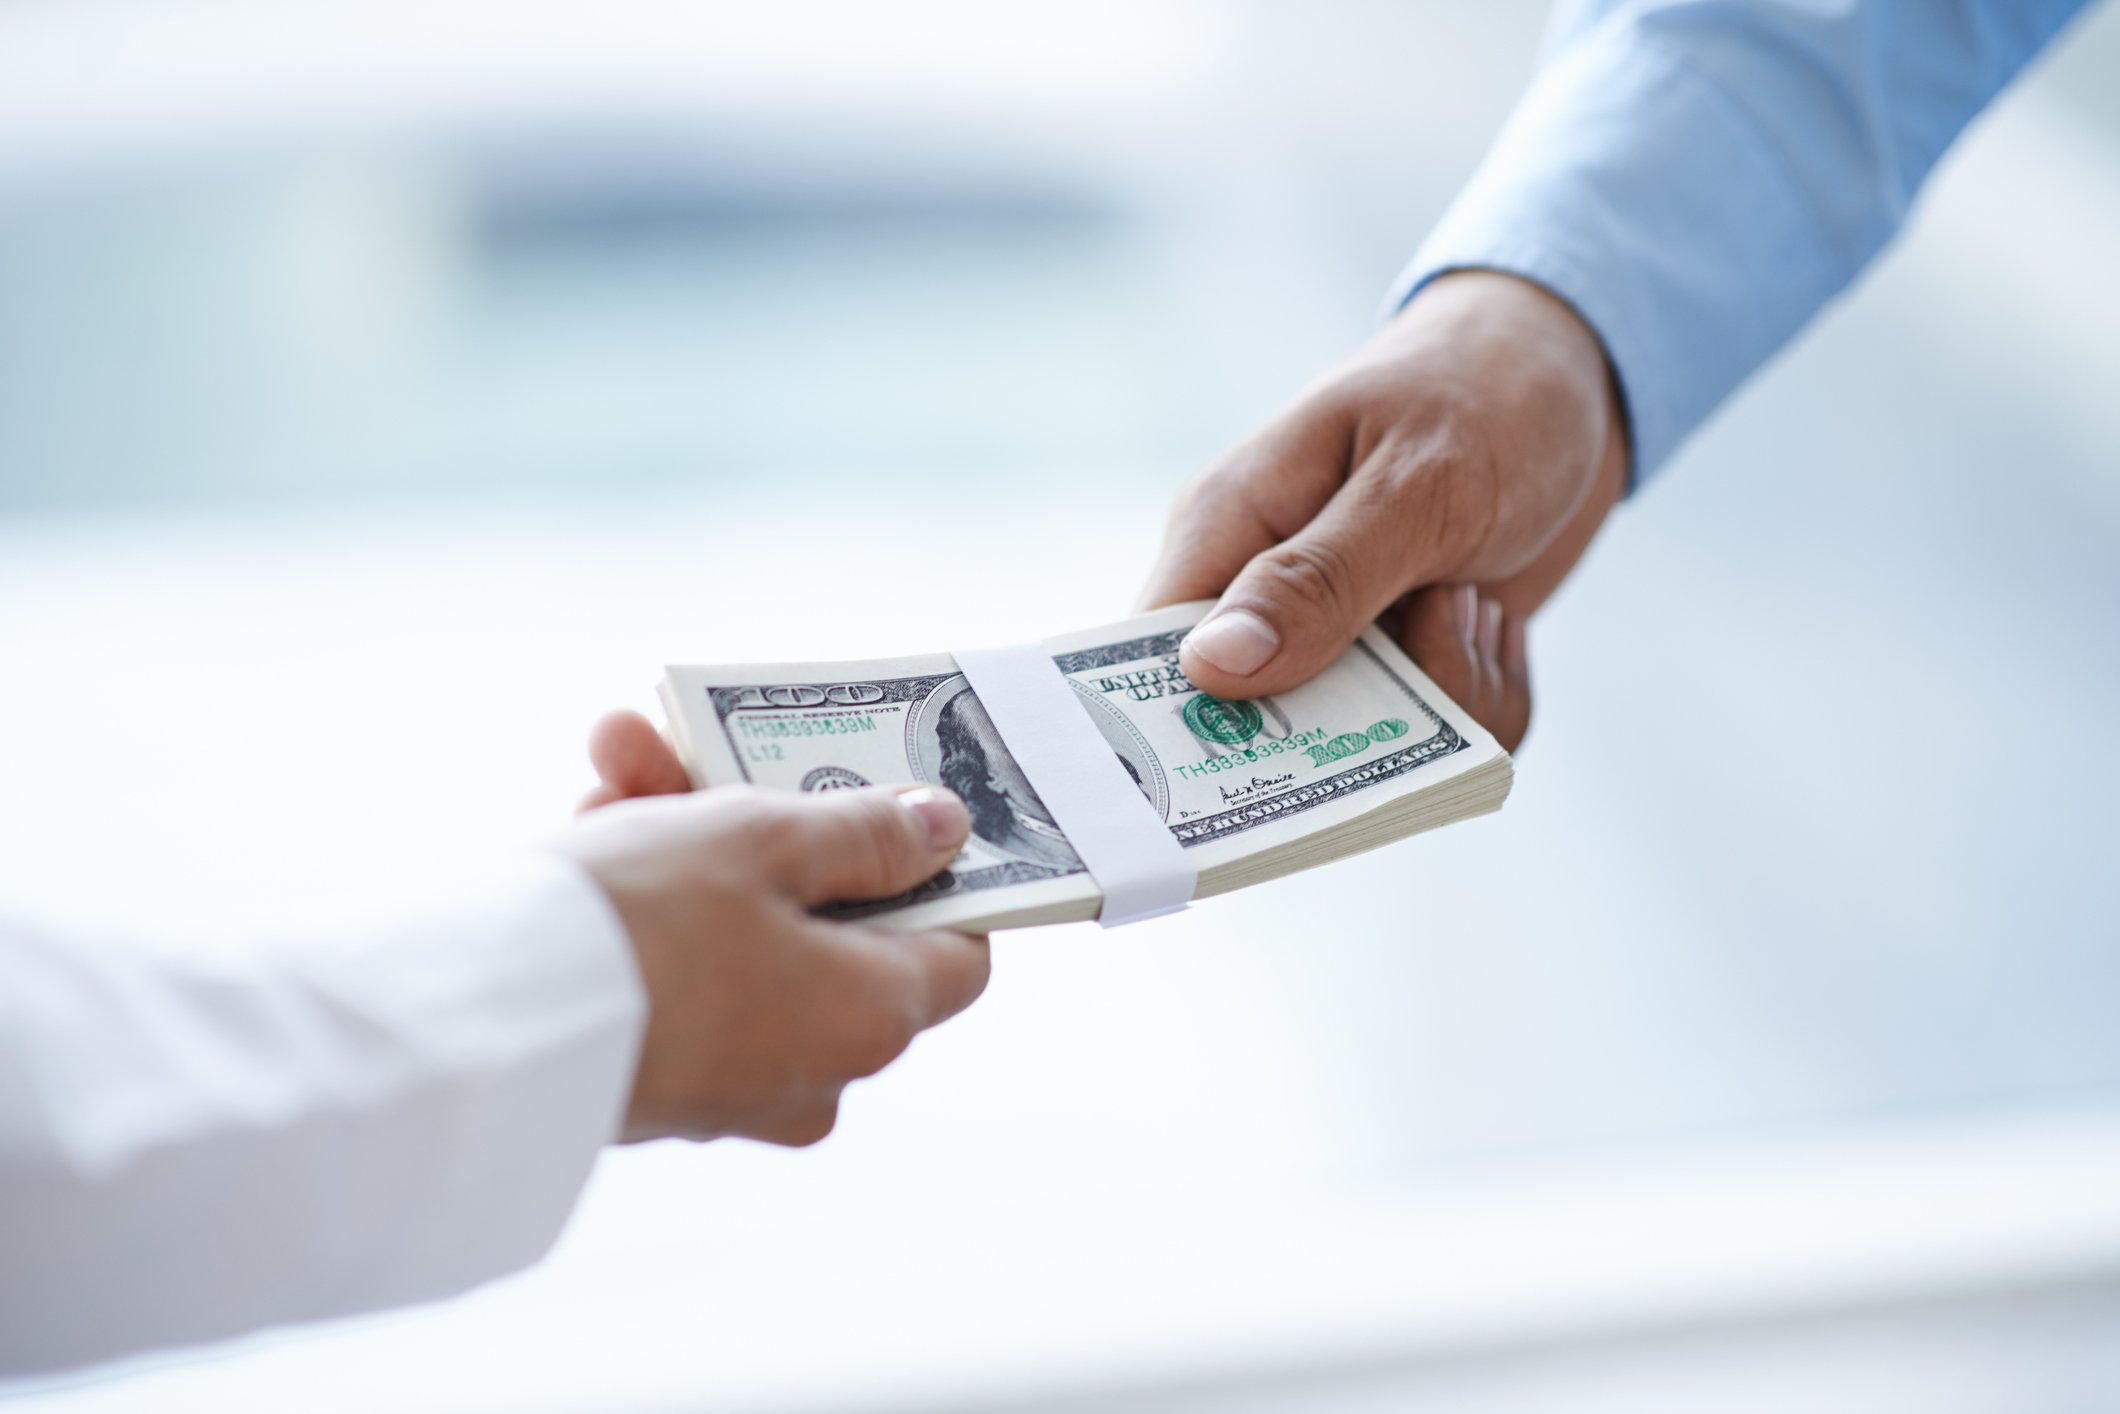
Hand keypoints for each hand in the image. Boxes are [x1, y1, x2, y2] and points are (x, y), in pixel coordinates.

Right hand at [561, 714, 988, 1145]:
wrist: (470, 1034)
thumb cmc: (639, 926)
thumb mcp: (765, 840)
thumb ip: (866, 832)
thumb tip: (944, 832)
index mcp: (874, 1019)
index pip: (955, 948)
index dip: (930, 869)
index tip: (881, 799)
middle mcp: (817, 1070)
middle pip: (825, 920)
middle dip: (763, 818)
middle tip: (707, 745)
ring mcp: (730, 1085)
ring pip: (737, 932)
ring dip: (686, 836)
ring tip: (621, 755)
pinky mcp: (652, 1083)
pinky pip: (675, 971)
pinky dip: (645, 898)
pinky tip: (592, 817)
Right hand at [1138, 270, 1628, 749]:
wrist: (1570, 373)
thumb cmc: (1479, 393)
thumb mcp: (1414, 482)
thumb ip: (1318, 578)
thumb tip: (1211, 667)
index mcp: (1227, 530)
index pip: (1153, 656)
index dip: (1175, 729)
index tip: (1229, 782)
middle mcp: (1267, 596)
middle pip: (1266, 731)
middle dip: (1362, 720)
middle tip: (1429, 639)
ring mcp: (1339, 640)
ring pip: (1372, 750)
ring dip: (1451, 697)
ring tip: (1475, 600)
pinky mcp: (1408, 668)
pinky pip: (1442, 741)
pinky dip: (1490, 698)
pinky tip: (1499, 621)